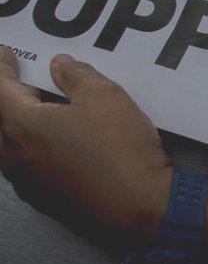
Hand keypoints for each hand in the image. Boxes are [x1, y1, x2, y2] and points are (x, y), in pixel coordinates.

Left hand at [0, 50, 171, 237]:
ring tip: (45, 110)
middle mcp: (14, 156)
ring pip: (9, 145)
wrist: (139, 207)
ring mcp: (27, 181)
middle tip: (25, 82)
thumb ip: (76, 75)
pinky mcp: (44, 198)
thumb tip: (61, 66)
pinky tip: (59, 143)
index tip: (6, 55)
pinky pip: (26, 165)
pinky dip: (33, 147)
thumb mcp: (104, 96)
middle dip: (9, 97)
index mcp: (21, 126)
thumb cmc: (120, 152)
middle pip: (0, 118)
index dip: (2, 67)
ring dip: (20, 124)